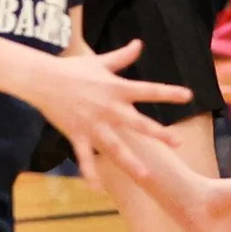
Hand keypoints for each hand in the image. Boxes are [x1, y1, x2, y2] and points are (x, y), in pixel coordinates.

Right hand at [23, 41, 192, 190]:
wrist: (42, 79)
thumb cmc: (72, 69)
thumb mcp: (100, 61)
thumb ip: (122, 56)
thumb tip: (139, 43)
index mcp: (116, 89)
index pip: (148, 90)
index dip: (168, 92)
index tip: (188, 96)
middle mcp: (108, 108)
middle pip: (137, 123)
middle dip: (158, 133)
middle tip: (177, 142)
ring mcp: (93, 124)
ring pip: (115, 147)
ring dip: (131, 162)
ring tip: (147, 176)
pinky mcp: (77, 135)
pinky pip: (84, 158)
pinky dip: (89, 173)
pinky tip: (97, 189)